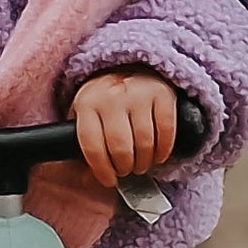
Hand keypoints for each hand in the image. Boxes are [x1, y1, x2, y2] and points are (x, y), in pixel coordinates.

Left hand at [69, 69, 182, 188]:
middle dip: (125, 167)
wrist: (130, 67)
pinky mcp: (162, 92)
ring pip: (145, 142)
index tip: (109, 180)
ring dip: (144, 161)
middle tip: (126, 171)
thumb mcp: (85, 119)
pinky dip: (164, 149)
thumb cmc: (105, 102)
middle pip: (121, 147)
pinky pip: (167, 131)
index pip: (92, 145)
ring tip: (141, 164)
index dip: (102, 170)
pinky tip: (158, 155)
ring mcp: (138, 92)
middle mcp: (111, 96)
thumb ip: (81, 148)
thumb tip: (87, 180)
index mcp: (86, 103)